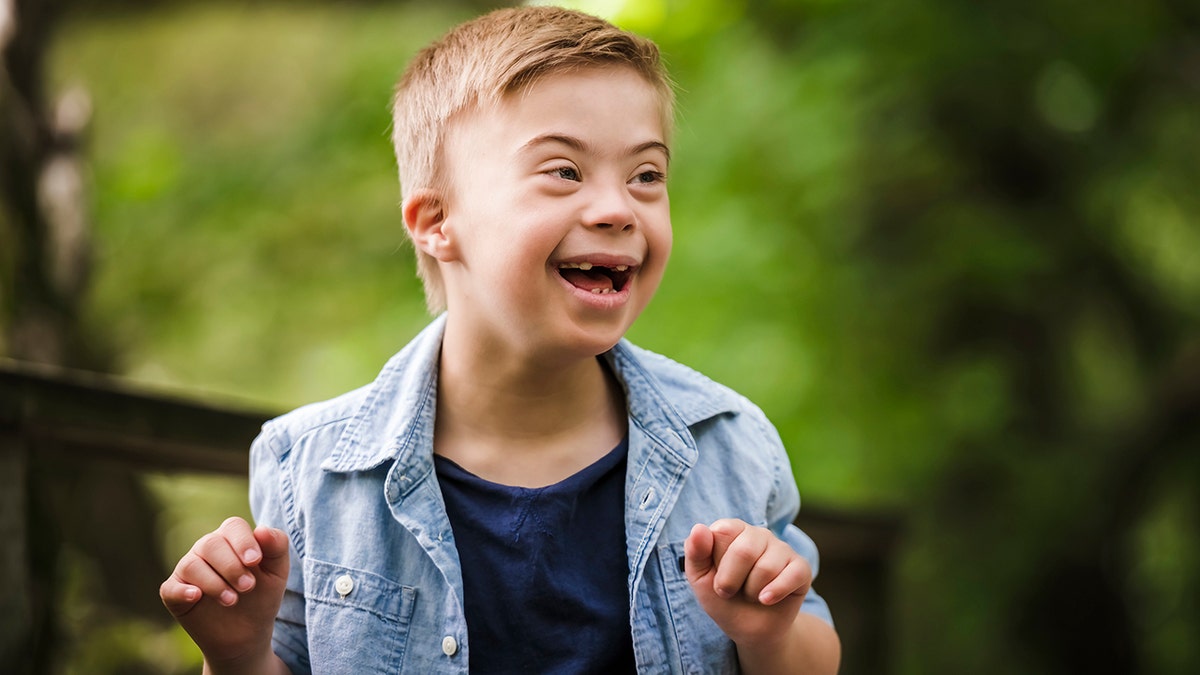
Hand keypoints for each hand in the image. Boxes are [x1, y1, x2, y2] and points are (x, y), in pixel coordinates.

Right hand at [160, 517, 289, 669]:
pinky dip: (183, 591)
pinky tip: (197, 596)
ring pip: (192, 565)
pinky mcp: (174, 592)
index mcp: (232, 538)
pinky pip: (171, 588)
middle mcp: (206, 548)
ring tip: (232, 600)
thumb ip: (277, 546)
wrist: (248, 633)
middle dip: (232, 567)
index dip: (243, 542)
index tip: (254, 562)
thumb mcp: (277, 572)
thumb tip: (262, 530)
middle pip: (211, 544)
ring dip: (214, 583)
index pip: (233, 526)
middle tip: (248, 587)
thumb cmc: (262, 595)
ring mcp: (188, 569)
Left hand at [683, 519, 810, 648]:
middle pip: (745, 550)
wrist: (749, 630)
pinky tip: (767, 599)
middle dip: (732, 580)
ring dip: (752, 591)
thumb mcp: (700, 579)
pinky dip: (774, 593)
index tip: (715, 577)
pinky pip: (791, 575)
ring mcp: (782, 549)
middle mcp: (759, 533)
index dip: (716, 562)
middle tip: (730, 591)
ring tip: (751, 594)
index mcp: (733, 529)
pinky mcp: (801, 568)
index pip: (722, 531)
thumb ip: (695, 552)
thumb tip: (699, 527)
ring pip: (767, 567)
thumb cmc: (723, 598)